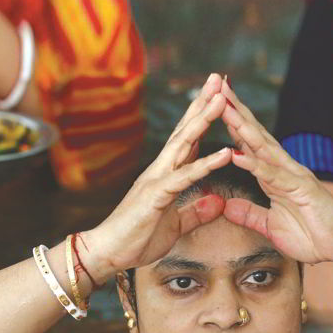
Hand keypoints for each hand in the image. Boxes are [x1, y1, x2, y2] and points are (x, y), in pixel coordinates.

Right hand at [80, 74, 232, 279]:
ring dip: (204, 120)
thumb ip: (196, 213)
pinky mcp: (156, 195)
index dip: (203, 117)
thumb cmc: (137, 239)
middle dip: (203, 104)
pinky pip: (185, 177)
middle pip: (185, 130)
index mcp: (166, 175)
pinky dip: (205, 164)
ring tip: (222, 99)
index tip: (218, 96)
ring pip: (184, 144)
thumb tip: (217, 202)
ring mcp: (157, 179)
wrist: (108, 253)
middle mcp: (161, 170)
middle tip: (219, 79)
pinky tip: (225, 153)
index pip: (188, 140)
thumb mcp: (176, 226)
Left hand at [218, 80, 332, 265]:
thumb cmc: (314, 236)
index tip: (213, 104)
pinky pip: (273, 176)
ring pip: (263, 148)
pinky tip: (237, 154)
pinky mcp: (302, 190)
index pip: (250, 144)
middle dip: (236, 111)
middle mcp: (285, 170)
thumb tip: (228, 206)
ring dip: (242, 128)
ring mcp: (294, 177)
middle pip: (255, 136)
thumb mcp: (272, 227)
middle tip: (217, 86)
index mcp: (276, 177)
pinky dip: (255, 165)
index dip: (232, 124)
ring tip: (223, 108)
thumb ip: (250, 215)